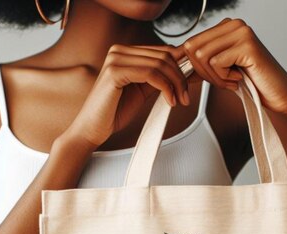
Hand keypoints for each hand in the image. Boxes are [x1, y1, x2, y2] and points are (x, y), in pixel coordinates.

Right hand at [67, 44, 189, 148]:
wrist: (92, 128)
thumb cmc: (113, 113)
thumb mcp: (142, 92)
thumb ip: (159, 80)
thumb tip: (183, 73)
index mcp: (126, 53)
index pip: (162, 51)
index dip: (181, 65)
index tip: (193, 81)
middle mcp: (120, 51)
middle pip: (164, 55)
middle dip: (181, 76)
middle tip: (187, 96)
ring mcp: (116, 58)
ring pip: (160, 64)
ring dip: (176, 83)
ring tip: (179, 100)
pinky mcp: (115, 71)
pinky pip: (151, 73)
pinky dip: (165, 87)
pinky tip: (169, 101)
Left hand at [180, 18, 286, 116]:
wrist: (278, 95)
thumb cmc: (252, 85)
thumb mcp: (221, 71)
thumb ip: (202, 62)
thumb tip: (175, 61)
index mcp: (226, 27)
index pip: (190, 44)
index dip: (195, 68)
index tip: (215, 79)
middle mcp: (233, 24)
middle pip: (192, 49)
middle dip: (203, 73)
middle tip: (224, 82)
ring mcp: (241, 32)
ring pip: (202, 56)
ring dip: (214, 77)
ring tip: (232, 81)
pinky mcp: (246, 44)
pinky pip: (216, 63)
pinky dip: (224, 79)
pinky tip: (239, 80)